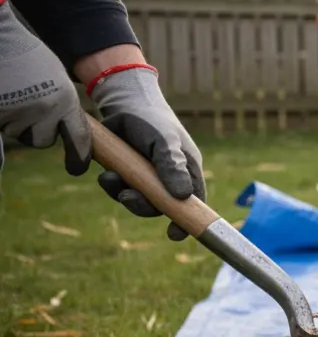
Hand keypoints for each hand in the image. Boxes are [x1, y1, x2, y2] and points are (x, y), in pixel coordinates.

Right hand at [0, 5, 90, 176]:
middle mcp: (44, 110)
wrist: (2, 38)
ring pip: (19, 135)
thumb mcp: (55, 81)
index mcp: (65, 101)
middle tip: (28, 104)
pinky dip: (1, 133)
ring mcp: (17, 112)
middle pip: (43, 140)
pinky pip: (1, 134)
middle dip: (36, 129)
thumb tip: (65, 134)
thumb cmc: (29, 58)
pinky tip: (3, 130)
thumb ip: (62, 107)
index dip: (79, 156)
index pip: (79, 138)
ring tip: (13, 94)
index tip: (77, 168)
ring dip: (15, 123)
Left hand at [77, 48, 205, 241]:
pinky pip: (120, 189)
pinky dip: (111, 185)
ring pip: (138, 199)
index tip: (174, 234)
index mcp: (187, 171)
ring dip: (122, 194)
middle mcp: (168, 177)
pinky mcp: (127, 172)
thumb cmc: (153, 120)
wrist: (123, 102)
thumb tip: (182, 197)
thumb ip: (172, 167)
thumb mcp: (165, 142)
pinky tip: (105, 173)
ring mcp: (146, 176)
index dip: (186, 220)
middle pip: (160, 206)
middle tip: (127, 197)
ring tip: (110, 178)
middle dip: (143, 206)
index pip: (192, 202)